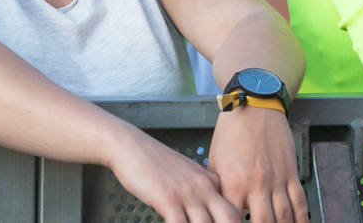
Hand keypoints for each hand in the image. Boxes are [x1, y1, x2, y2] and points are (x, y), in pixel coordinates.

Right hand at [106, 127, 237, 222]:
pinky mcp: (168, 199)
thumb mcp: (186, 173)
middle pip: (229, 219)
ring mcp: (187, 193)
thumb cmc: (153, 161)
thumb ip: (200, 192)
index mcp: (211, 182)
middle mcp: (204, 188)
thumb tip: (207, 213)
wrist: (129, 145)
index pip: (233, 212)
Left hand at [209, 106, 307, 222]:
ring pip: (284, 217)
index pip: (232, 219)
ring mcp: (276, 180)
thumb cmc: (231, 132)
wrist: (254, 107)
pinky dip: (301, 219)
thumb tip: (219, 208)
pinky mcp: (291, 173)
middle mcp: (256, 185)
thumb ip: (219, 188)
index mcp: (233, 183)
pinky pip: (300, 202)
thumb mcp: (215, 160)